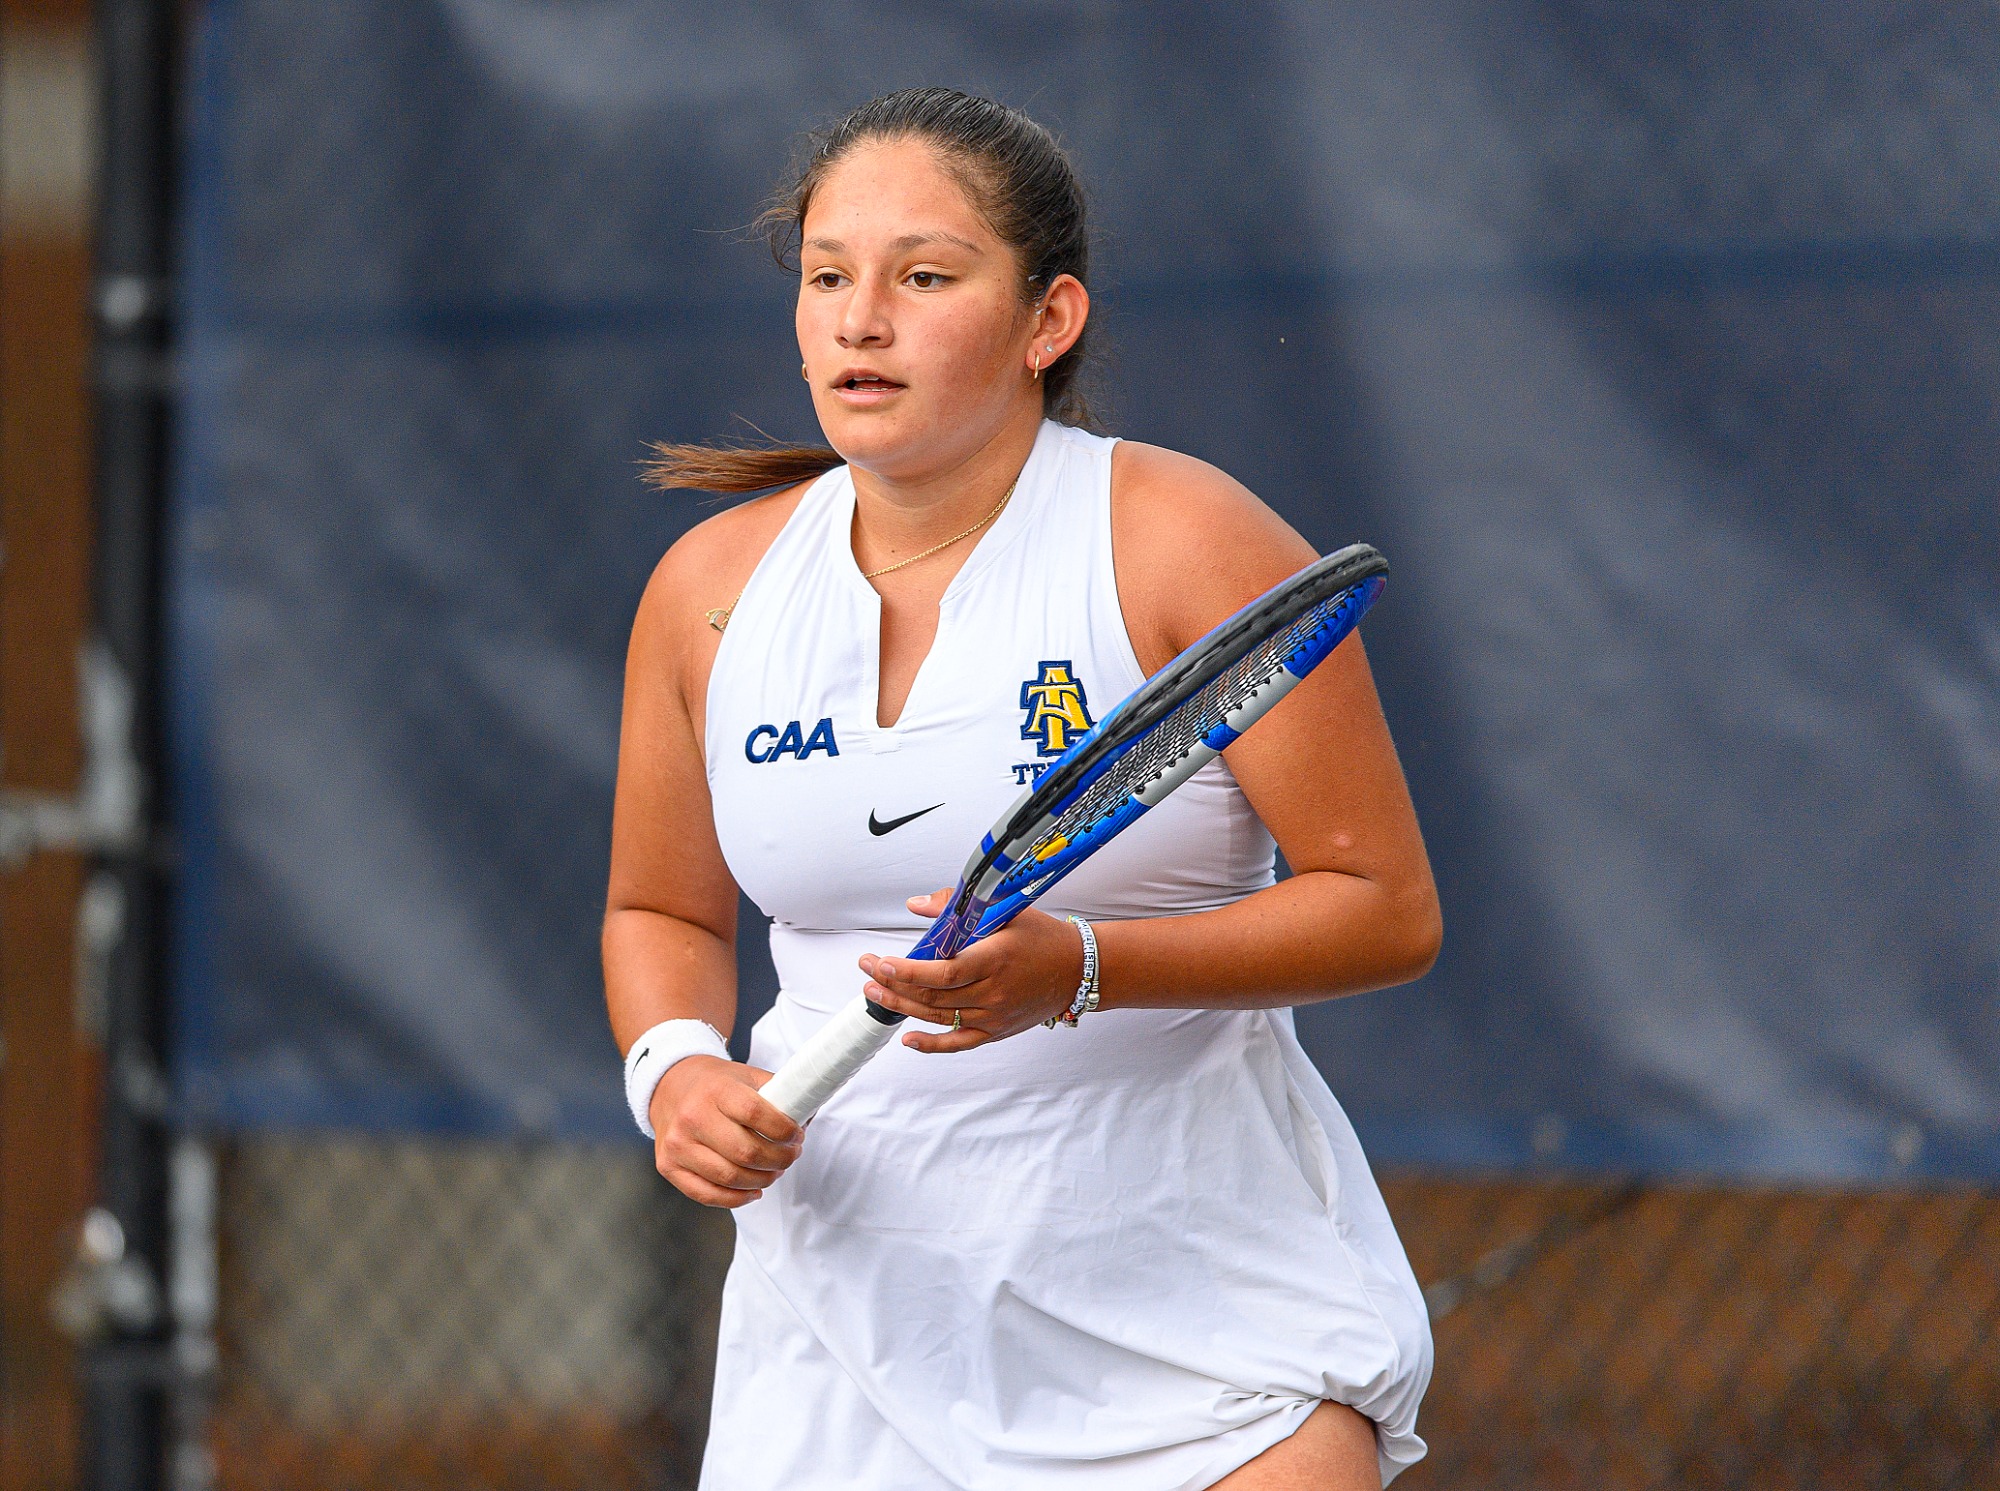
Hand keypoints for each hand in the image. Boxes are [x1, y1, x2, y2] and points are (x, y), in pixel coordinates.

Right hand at [649, 1055, 802, 1207]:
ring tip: (775, 1171)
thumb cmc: (717, 1085)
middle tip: (791, 1156)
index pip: (755, 1114)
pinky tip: (754, 1190)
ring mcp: (677, 1145)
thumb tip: (808, 1117)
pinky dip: (737, 1199)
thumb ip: (779, 1094)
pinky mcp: (668, 1167)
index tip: (797, 1135)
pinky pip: (707, 1195)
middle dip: (779, 1160)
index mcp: (716, 1090)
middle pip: (746, 1153)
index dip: (784, 1131)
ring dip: (762, 1180)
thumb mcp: (747, 1076)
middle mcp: (692, 1117)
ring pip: (729, 1178)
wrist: (670, 1086)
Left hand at [859, 888, 1085, 1052]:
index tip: (881, 962)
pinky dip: (932, 1045)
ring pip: (939, 1017)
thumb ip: (957, 907)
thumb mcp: (1005, 911)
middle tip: (866, 969)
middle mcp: (993, 992)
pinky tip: (907, 1039)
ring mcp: (994, 1016)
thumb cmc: (1041, 936)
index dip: (908, 971)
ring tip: (873, 993)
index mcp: (994, 959)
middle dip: (893, 984)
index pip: (943, 972)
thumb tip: (915, 905)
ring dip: (902, 1007)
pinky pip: (959, 1042)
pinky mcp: (996, 1031)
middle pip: (933, 995)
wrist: (1078, 970)